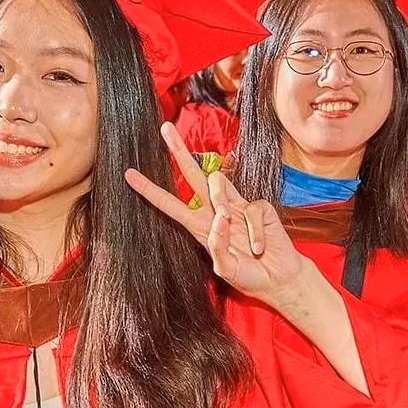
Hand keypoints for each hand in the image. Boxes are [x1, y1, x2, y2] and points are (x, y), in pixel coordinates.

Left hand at [125, 122, 302, 307]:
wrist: (278, 279)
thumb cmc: (249, 276)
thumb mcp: (226, 269)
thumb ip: (218, 247)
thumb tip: (220, 219)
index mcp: (199, 226)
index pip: (170, 204)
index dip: (149, 190)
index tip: (128, 174)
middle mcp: (215, 211)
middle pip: (193, 175)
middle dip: (179, 151)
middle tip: (165, 128)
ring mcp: (237, 206)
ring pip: (218, 183)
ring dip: (220, 202)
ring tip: (230, 224)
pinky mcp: (258, 207)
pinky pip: (251, 210)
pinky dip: (255, 232)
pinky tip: (258, 246)